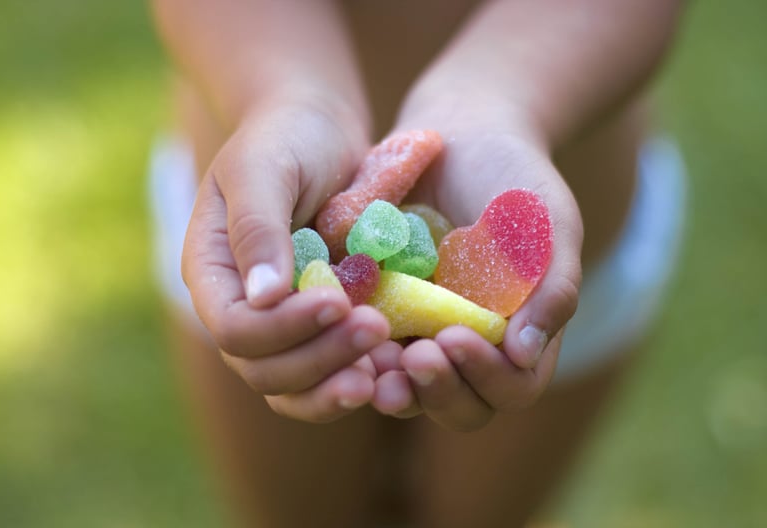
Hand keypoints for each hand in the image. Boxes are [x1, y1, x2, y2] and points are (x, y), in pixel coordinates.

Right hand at [181, 97, 392, 422]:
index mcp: (214, 274)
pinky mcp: (322, 325)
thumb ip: (257, 228)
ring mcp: (283, 322)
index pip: (234, 328)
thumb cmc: (285, 137)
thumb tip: (262, 297)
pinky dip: (361, 375)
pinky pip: (333, 369)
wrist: (320, 129)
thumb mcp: (264, 168)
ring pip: (296, 385)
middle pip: (264, 369)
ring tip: (387, 370)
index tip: (337, 302)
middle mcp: (243, 308)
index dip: (282, 329)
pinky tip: (396, 364)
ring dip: (337, 385)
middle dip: (319, 359)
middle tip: (376, 331)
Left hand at [370, 114, 582, 430]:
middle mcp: (472, 345)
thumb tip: (524, 354)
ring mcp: (425, 333)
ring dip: (392, 386)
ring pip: (409, 389)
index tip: (455, 337)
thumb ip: (551, 288)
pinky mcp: (385, 311)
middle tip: (413, 357)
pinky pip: (368, 349)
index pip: (512, 387)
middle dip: (438, 391)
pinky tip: (340, 330)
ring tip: (371, 362)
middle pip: (460, 405)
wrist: (462, 134)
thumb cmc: (516, 178)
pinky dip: (356, 351)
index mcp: (520, 336)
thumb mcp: (549, 224)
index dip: (486, 378)